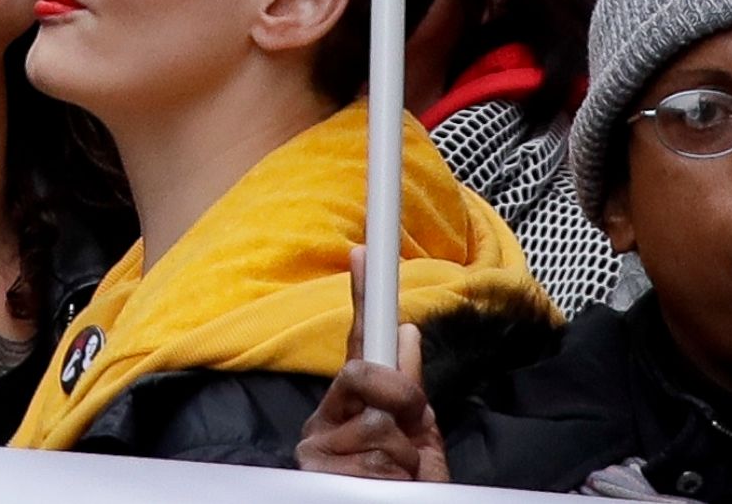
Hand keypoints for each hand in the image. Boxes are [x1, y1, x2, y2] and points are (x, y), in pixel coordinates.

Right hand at [295, 246, 449, 481]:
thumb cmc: (401, 492)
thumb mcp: (416, 441)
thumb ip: (407, 392)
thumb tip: (407, 333)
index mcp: (345, 411)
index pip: (356, 345)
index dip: (363, 298)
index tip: (366, 253)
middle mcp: (321, 426)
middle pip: (366, 377)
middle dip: (402, 401)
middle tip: (410, 435)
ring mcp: (315, 453)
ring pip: (381, 428)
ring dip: (407, 461)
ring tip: (400, 486)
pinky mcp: (318, 476)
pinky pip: (379, 462)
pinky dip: (398, 483)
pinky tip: (384, 494)